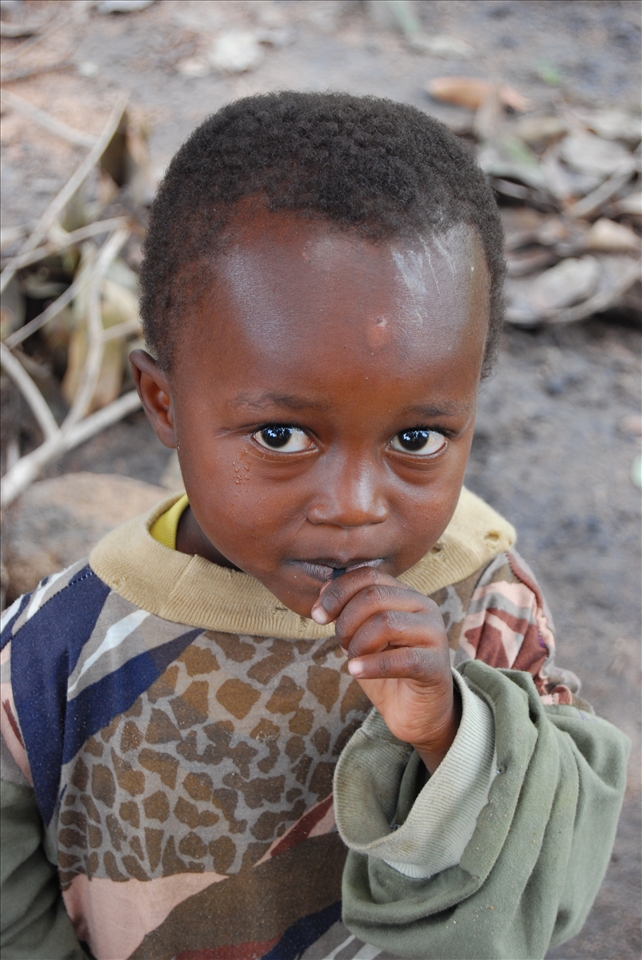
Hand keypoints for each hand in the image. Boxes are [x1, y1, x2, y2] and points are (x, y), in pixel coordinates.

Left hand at [311, 567, 459, 772]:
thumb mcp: (361, 638)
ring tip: (354, 660)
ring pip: (386, 622)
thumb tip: (323, 590)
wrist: (416, 712)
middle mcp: (423, 608)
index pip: (369, 576)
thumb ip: (347, 613)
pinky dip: (372, 665)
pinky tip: (356, 671)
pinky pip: (402, 659)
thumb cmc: (387, 672)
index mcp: (405, 596)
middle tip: (341, 643)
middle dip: (346, 620)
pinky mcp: (436, 666)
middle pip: (374, 596)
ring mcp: (434, 635)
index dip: (338, 592)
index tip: (318, 616)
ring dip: (359, 643)